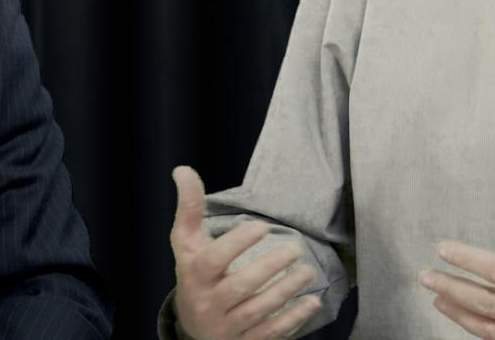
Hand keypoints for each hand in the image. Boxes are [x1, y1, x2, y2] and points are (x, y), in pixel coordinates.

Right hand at [169, 166, 322, 339]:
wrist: (192, 326)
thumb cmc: (194, 273)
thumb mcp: (187, 243)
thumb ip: (189, 208)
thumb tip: (183, 170)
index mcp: (194, 275)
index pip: (213, 261)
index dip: (236, 244)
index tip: (262, 226)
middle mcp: (208, 303)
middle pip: (240, 287)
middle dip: (269, 267)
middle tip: (294, 247)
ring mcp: (227, 327)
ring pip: (258, 311)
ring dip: (286, 291)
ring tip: (308, 271)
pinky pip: (270, 333)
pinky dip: (292, 319)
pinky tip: (312, 302)